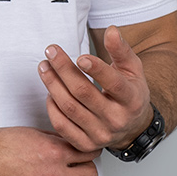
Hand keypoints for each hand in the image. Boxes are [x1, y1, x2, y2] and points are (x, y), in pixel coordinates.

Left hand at [38, 26, 152, 153]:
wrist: (132, 128)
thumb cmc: (130, 93)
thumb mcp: (132, 69)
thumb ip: (121, 50)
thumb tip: (112, 30)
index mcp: (131, 99)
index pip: (113, 83)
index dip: (96, 69)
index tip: (79, 56)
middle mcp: (117, 119)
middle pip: (83, 93)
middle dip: (63, 70)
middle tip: (50, 51)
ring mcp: (101, 135)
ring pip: (70, 108)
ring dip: (52, 85)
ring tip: (44, 66)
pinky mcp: (86, 145)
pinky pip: (62, 126)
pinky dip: (52, 108)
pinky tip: (49, 92)